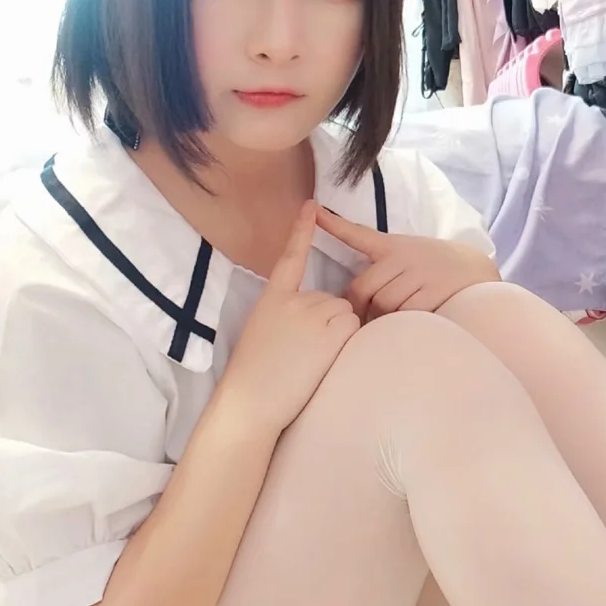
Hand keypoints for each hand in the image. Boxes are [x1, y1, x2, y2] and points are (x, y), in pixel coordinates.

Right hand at [219, 201, 359, 435]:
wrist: (250, 399)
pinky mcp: (332, 328)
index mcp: (272, 298)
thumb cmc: (253, 377)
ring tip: (312, 360)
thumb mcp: (263, 334)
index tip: (310, 206)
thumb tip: (313, 321)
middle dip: (330, 324)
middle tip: (305, 354)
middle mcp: (294, 299)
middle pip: (333, 300)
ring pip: (346, 314)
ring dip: (340, 335)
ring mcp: (313, 312)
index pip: (290, 258)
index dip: (301, 231)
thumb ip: (288, 317)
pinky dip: (349, 343)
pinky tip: (324, 360)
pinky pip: (354, 327)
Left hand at [314, 206, 499, 318]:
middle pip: (363, 288)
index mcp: (392, 247)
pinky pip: (405, 315)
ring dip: (379, 321)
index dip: (334, 224)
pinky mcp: (433, 293)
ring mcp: (418, 275)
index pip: (358, 234)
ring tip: (383, 327)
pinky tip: (402, 328)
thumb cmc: (433, 266)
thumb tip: (349, 294)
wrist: (474, 270)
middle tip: (359, 321)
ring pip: (382, 305)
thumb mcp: (405, 252)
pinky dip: (399, 325)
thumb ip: (378, 262)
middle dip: (358, 308)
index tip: (313, 211)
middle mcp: (403, 259)